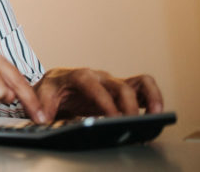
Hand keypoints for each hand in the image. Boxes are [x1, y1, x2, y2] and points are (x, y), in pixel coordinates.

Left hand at [33, 68, 162, 120]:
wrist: (57, 83)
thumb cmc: (52, 88)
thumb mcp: (42, 94)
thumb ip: (43, 105)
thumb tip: (43, 118)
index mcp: (79, 76)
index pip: (94, 86)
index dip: (104, 101)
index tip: (112, 117)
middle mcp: (100, 77)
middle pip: (120, 86)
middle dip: (128, 106)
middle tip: (131, 124)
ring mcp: (113, 82)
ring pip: (138, 83)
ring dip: (150, 97)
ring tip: (156, 114)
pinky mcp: (122, 90)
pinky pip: (143, 88)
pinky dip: (153, 97)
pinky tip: (156, 112)